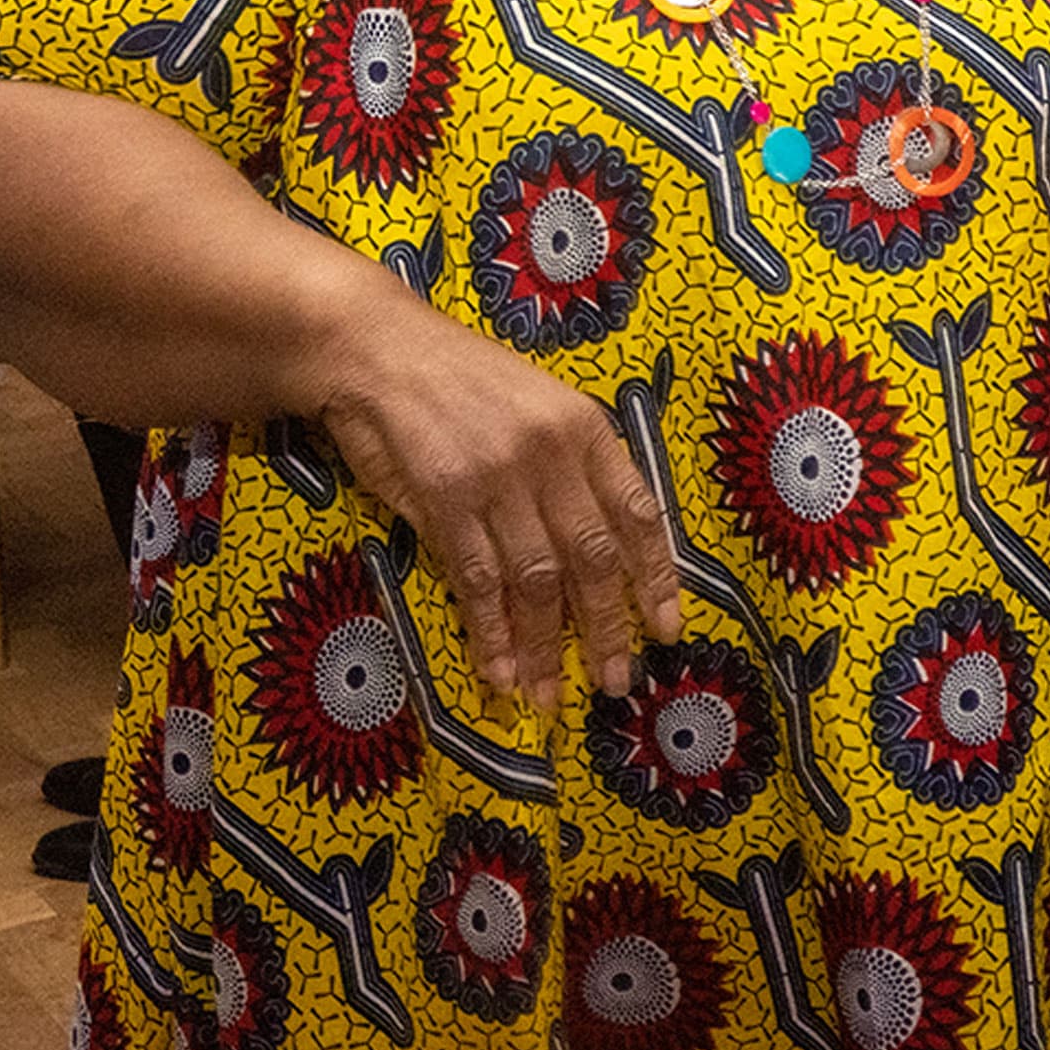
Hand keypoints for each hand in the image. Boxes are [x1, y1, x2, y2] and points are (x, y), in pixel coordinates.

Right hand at [311, 300, 681, 711]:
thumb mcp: (542, 407)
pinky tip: (498, 674)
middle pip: (593, 556)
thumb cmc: (464, 384)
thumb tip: (607, 556)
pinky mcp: (446, 498)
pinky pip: (478, 580)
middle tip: (616, 681)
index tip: (668, 629)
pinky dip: (491, 634)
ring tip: (549, 698)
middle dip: (608, 628)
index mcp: (586, 429)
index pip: (639, 512)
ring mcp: (499, 476)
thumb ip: (575, 470)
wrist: (381, 351)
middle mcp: (552, 453)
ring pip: (538, 579)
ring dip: (546, 648)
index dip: (658, 577)